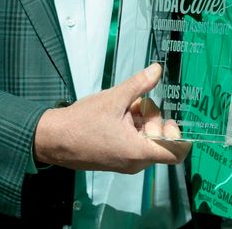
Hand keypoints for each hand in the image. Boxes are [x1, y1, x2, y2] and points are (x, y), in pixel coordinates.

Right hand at [34, 63, 190, 172]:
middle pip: (161, 140)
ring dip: (140, 121)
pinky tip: (117, 114)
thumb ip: (140, 84)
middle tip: (136, 105)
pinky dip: (131, 128)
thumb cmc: (82, 122)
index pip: (176, 152)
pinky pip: (134, 143)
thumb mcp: (114, 98)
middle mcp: (135, 162)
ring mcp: (126, 163)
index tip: (168, 118)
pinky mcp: (117, 159)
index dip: (178, 134)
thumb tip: (158, 69)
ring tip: (122, 107)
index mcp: (139, 151)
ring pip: (147, 140)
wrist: (53, 139)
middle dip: (153, 119)